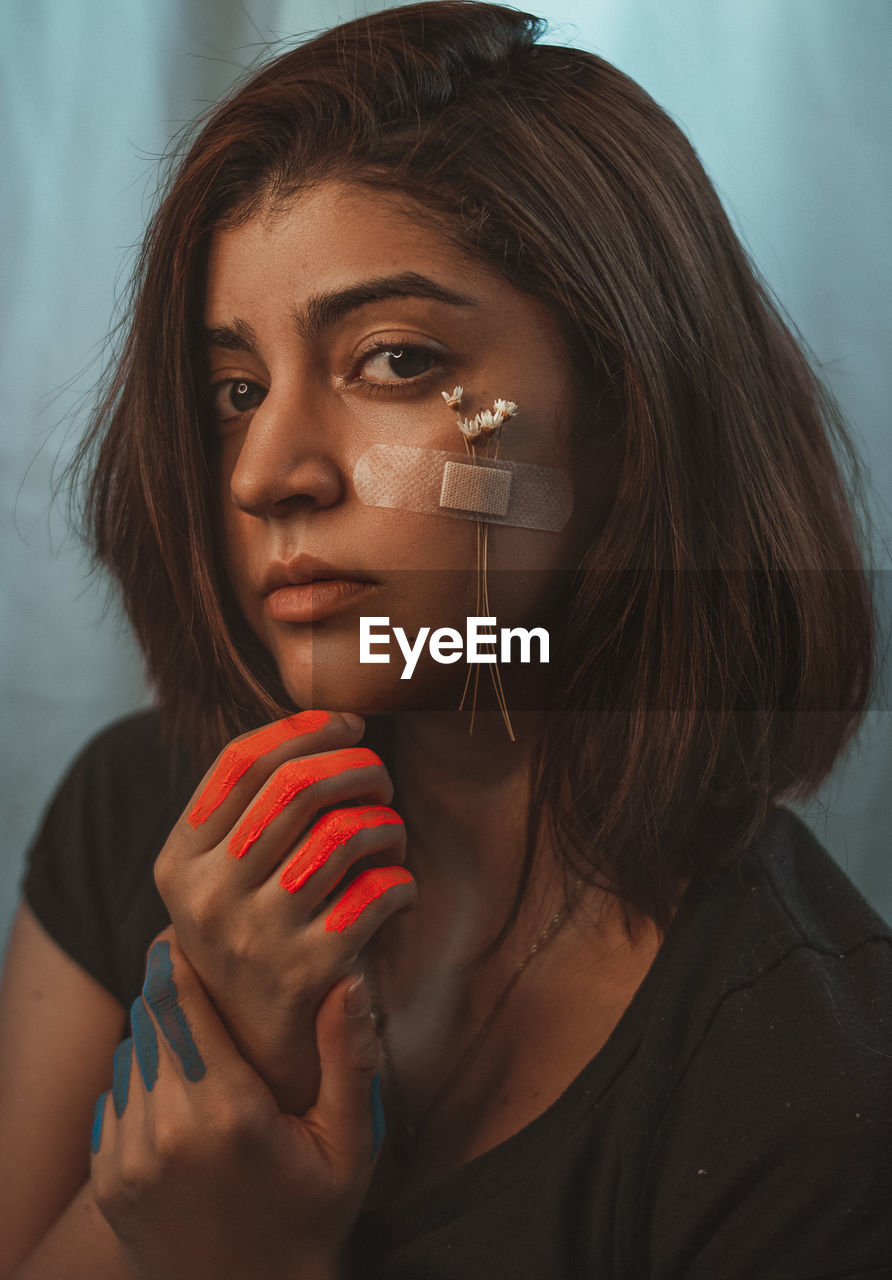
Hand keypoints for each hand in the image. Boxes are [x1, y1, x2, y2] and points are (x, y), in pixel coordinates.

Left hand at [91, 930, 383, 1279]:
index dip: (179, 957)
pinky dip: (143, 1080)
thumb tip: (346, 978)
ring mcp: (128, 1158)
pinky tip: (186, 1095)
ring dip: (160, 1034)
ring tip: (205, 1040)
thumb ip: (347, 1058)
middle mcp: (166, 1132)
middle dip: (174, 989)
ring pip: (130, 1053)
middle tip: (208, 972)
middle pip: (148, 1018)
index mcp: (227, 1114)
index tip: (195, 932)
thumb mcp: (349, 1144)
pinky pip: (115, 1096)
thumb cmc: (310, 1218)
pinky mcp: (108, 1178)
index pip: (177, 1002)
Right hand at [154, 709, 415, 1113]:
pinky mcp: (310, 970)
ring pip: (345, 832)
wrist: (259, 1053)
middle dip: (357, 765)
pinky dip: (402, 880)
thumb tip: (319, 726)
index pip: (241, 762)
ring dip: (386, 822)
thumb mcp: (222, 878)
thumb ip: (247, 815)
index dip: (304, 728)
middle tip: (380, 776)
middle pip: (298, 786)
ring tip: (390, 835)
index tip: (347, 723)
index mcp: (178, 862)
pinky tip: (398, 890)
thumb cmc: (255, 938)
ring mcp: (256, 935)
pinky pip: (379, 891)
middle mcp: (207, 897)